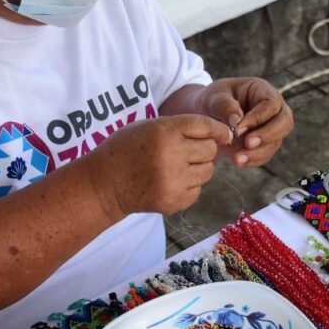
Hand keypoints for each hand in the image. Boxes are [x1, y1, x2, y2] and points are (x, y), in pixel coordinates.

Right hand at [89, 115, 231, 216]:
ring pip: (207, 171)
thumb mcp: (148, 127)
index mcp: (164, 131)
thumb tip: (219, 135)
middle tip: (188, 152)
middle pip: (210, 150)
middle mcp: (172, 155)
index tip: (224, 134)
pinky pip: (197, 190)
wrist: (104, 184)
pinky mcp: (174, 201)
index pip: (205, 126)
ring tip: (178, 167)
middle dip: (204, 149)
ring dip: (198, 168)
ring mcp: (174, 181)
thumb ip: (180, 127)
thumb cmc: (126, 150)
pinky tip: (170, 181)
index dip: (219, 129)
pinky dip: (189, 186)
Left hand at [199, 78, 293, 167]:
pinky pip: (266, 155)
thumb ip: (224, 106)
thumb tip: (237, 120)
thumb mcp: (213, 98)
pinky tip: (239, 162)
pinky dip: (253, 160)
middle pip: (284, 123)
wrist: (207, 117)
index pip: (271, 104)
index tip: (238, 130)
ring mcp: (271, 128)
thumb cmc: (212, 102)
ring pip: (276, 142)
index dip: (258, 118)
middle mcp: (273, 109)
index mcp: (262, 91)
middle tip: (247, 143)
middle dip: (266, 136)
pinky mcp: (266, 144)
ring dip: (257, 152)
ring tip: (236, 158)